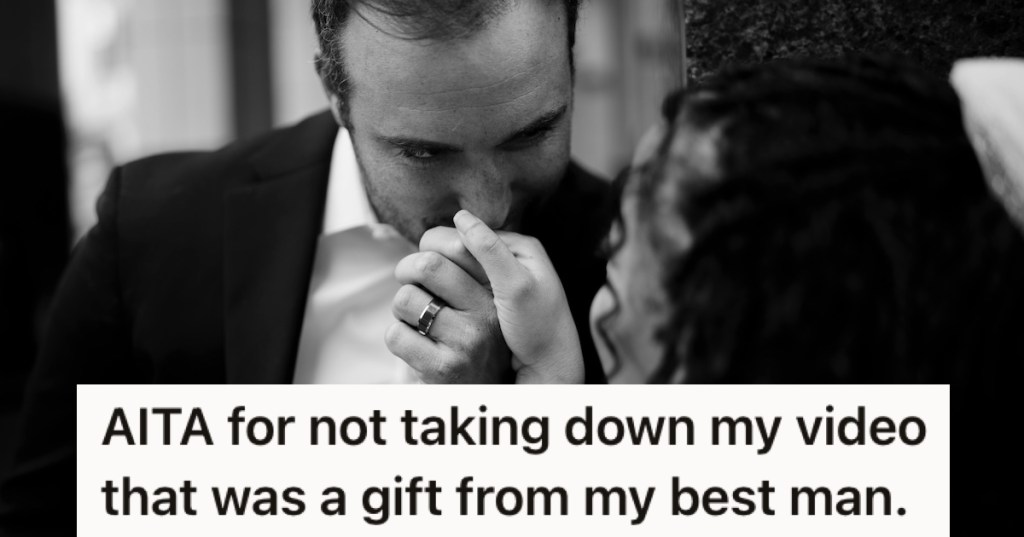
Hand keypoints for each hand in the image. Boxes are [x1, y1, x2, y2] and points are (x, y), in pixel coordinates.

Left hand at [386, 227, 510, 382]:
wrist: (480, 396)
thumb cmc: (473, 341)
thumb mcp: (484, 304)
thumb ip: (472, 268)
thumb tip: (455, 220)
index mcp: (497, 293)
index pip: (457, 246)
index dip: (429, 244)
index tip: (426, 256)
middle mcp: (487, 315)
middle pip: (428, 265)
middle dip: (406, 269)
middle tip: (407, 280)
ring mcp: (466, 342)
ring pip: (406, 299)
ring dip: (401, 308)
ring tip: (417, 320)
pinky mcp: (443, 367)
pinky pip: (396, 334)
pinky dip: (397, 338)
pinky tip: (416, 347)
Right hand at [453, 210, 583, 383]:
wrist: (550, 367)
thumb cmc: (539, 328)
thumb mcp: (516, 287)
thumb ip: (490, 250)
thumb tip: (459, 215)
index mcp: (518, 245)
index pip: (464, 233)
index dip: (444, 251)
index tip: (440, 277)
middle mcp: (509, 257)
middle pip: (457, 250)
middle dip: (445, 267)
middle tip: (442, 291)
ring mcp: (500, 279)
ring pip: (455, 270)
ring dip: (444, 282)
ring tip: (442, 302)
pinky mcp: (492, 299)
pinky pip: (460, 288)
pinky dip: (450, 295)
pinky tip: (447, 309)